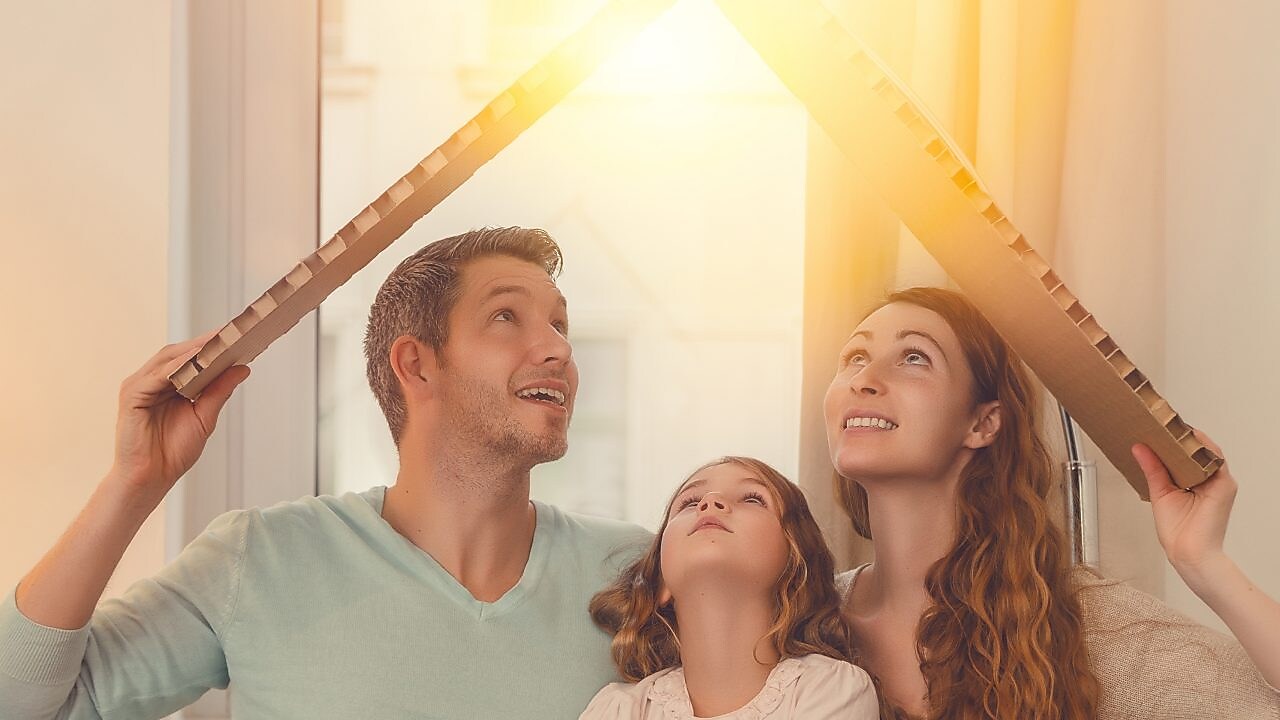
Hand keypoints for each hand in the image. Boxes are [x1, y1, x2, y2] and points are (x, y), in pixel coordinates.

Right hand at [108, 332, 249, 504]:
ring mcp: (139, 386)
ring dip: (193, 349)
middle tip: (230, 332)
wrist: (151, 478)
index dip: (211, 346)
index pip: (189, 358)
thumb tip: (242, 367)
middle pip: (178, 353)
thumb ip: (219, 391)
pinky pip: (156, 375)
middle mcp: (151, 381)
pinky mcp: (131, 395)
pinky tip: (195, 361)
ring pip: (167, 359)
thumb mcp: (205, 416)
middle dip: (204, 342)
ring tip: (218, 340)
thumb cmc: (172, 452)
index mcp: (167, 385)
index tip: (237, 335)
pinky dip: (176, 366)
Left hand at [1131, 429, 1235, 582]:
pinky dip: (1203, 446)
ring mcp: (1218, 482)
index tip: (1154, 425)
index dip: (1171, 440)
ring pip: (1206, 451)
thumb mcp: (1159, 492)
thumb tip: (1138, 447)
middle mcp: (1208, 480)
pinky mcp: (1224, 485)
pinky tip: (1189, 436)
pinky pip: (1216, 459)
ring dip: (1190, 437)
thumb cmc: (1177, 532)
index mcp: (1193, 482)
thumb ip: (1152, 468)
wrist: (1188, 553)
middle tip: (1160, 418)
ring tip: (1171, 423)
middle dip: (1179, 435)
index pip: (1184, 455)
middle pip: (1195, 451)